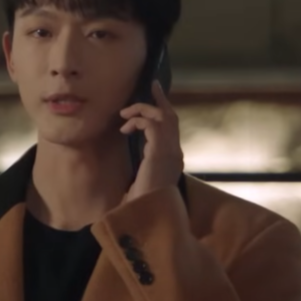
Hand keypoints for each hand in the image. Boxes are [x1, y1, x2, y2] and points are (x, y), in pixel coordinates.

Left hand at [119, 79, 183, 203]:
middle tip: (151, 86)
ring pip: (163, 116)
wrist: (148, 215)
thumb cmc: (143, 206)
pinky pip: (152, 124)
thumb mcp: (143, 185)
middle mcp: (175, 153)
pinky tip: (125, 128)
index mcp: (172, 160)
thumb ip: (143, 173)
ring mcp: (170, 151)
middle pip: (172, 118)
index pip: (171, 131)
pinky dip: (139, 120)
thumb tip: (133, 174)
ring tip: (125, 114)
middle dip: (160, 100)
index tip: (154, 100)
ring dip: (143, 109)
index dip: (163, 114)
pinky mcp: (160, 150)